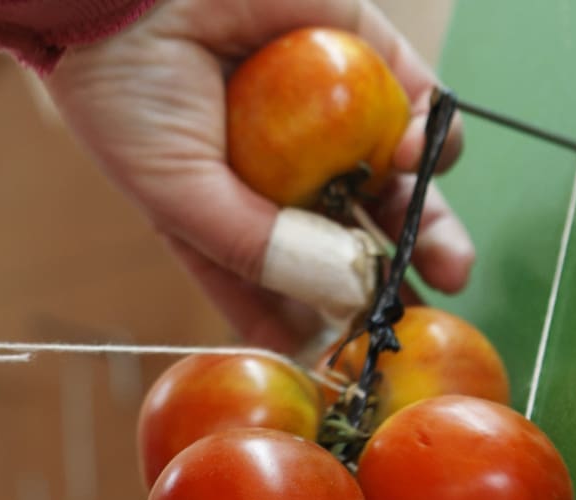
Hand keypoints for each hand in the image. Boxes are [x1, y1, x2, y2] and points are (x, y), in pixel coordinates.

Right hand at [45, 0, 472, 352]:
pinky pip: (417, 108)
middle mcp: (288, 177)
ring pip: (399, 186)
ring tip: (447, 261)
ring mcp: (328, 121)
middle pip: (357, 244)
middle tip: (425, 319)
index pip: (290, 290)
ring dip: (428, 225)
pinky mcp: (363, 59)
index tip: (361, 363)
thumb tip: (343, 296)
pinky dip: (431, 138)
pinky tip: (415, 157)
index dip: (326, 327)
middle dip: (395, 285)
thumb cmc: (128, 97)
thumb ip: (255, 250)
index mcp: (234, 220)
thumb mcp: (179, 197)